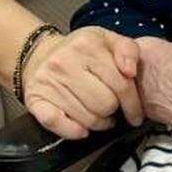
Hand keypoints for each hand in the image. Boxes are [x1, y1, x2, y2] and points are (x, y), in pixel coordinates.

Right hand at [21, 26, 144, 139]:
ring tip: (100, 116)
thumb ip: (128, 50)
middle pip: (105, 104)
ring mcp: (48, 82)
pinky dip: (73, 131)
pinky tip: (82, 129)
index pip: (121, 84)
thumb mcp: (107, 40)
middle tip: (113, 109)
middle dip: (114, 111)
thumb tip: (130, 71)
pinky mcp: (35, 100)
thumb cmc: (80, 52)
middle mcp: (64, 62)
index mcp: (87, 45)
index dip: (133, 103)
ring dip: (99, 123)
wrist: (40, 55)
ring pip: (87, 118)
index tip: (136, 112)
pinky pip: (57, 123)